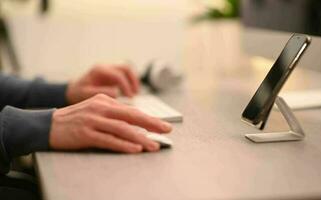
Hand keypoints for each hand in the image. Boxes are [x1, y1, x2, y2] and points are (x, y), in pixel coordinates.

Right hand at [49, 94, 171, 152]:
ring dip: (140, 138)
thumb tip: (135, 123)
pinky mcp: (86, 134)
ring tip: (153, 146)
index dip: (148, 118)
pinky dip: (123, 145)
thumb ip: (113, 114)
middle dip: (151, 124)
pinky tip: (135, 148)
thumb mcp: (95, 110)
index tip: (162, 125)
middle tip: (167, 130)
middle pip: (131, 116)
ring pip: (122, 129)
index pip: (131, 110)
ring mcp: (93, 120)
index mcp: (104, 101)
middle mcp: (100, 108)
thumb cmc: (75, 119)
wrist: (47, 125)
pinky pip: (108, 140)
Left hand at [66, 64, 139, 104]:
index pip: (118, 75)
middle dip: (133, 80)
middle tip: (135, 93)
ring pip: (127, 69)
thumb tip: (117, 93)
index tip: (130, 97)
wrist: (73, 90)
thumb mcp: (86, 94)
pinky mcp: (112, 75)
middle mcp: (105, 67)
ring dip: (133, 80)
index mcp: (99, 70)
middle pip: (125, 68)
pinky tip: (130, 93)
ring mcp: (110, 70)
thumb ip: (101, 92)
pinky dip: (130, 82)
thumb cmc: (78, 93)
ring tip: (135, 93)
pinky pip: (125, 75)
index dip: (126, 86)